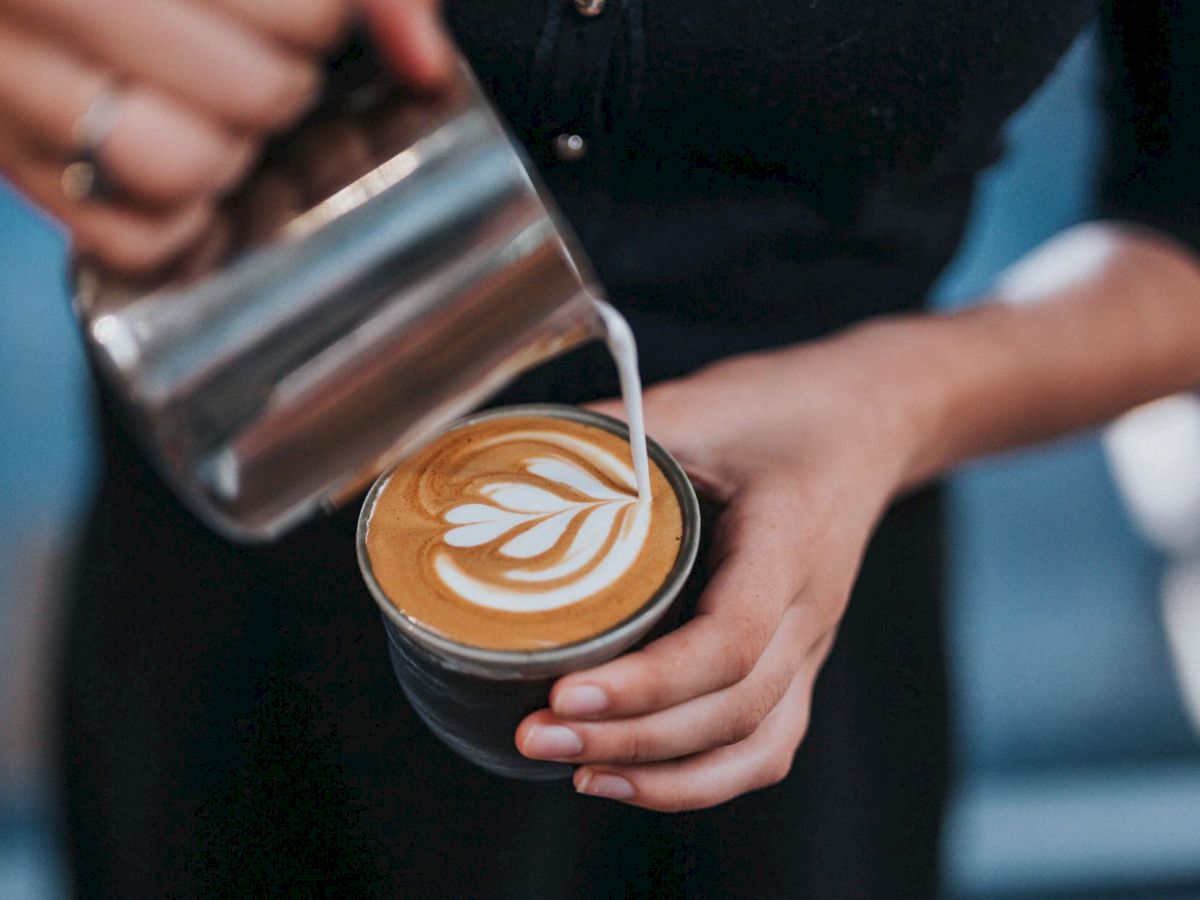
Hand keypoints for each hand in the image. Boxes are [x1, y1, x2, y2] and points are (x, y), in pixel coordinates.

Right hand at [0, 0, 450, 272]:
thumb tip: (425, 63)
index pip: (304, 18)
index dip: (317, 21)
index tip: (295, 13)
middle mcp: (41, 7)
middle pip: (255, 95)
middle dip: (280, 83)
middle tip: (255, 60)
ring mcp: (11, 92)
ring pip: (184, 169)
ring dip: (230, 154)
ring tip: (215, 113)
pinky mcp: (14, 166)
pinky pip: (134, 243)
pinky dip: (181, 225)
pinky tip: (183, 169)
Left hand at [515, 325, 932, 810]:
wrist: (865, 421)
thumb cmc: (784, 410)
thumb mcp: (700, 402)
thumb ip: (613, 432)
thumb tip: (508, 462)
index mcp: (788, 544)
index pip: (730, 639)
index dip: (648, 681)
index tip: (565, 692)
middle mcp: (810, 609)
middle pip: (733, 708)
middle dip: (631, 738)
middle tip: (538, 735)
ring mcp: (810, 643)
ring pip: (756, 745)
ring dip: (664, 776)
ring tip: (577, 772)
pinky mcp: (797, 659)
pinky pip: (765, 745)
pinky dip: (702, 779)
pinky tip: (631, 777)